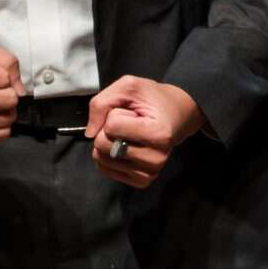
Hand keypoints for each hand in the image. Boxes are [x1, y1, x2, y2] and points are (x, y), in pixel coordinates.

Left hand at [84, 76, 205, 187]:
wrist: (178, 115)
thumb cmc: (153, 99)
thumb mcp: (129, 86)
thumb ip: (102, 102)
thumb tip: (89, 133)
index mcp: (158, 134)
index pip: (111, 125)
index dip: (115, 113)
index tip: (133, 113)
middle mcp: (156, 159)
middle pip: (103, 145)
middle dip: (107, 129)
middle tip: (129, 123)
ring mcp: (149, 173)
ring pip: (102, 159)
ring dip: (107, 142)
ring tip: (128, 134)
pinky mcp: (142, 181)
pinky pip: (106, 171)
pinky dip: (107, 156)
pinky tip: (123, 147)